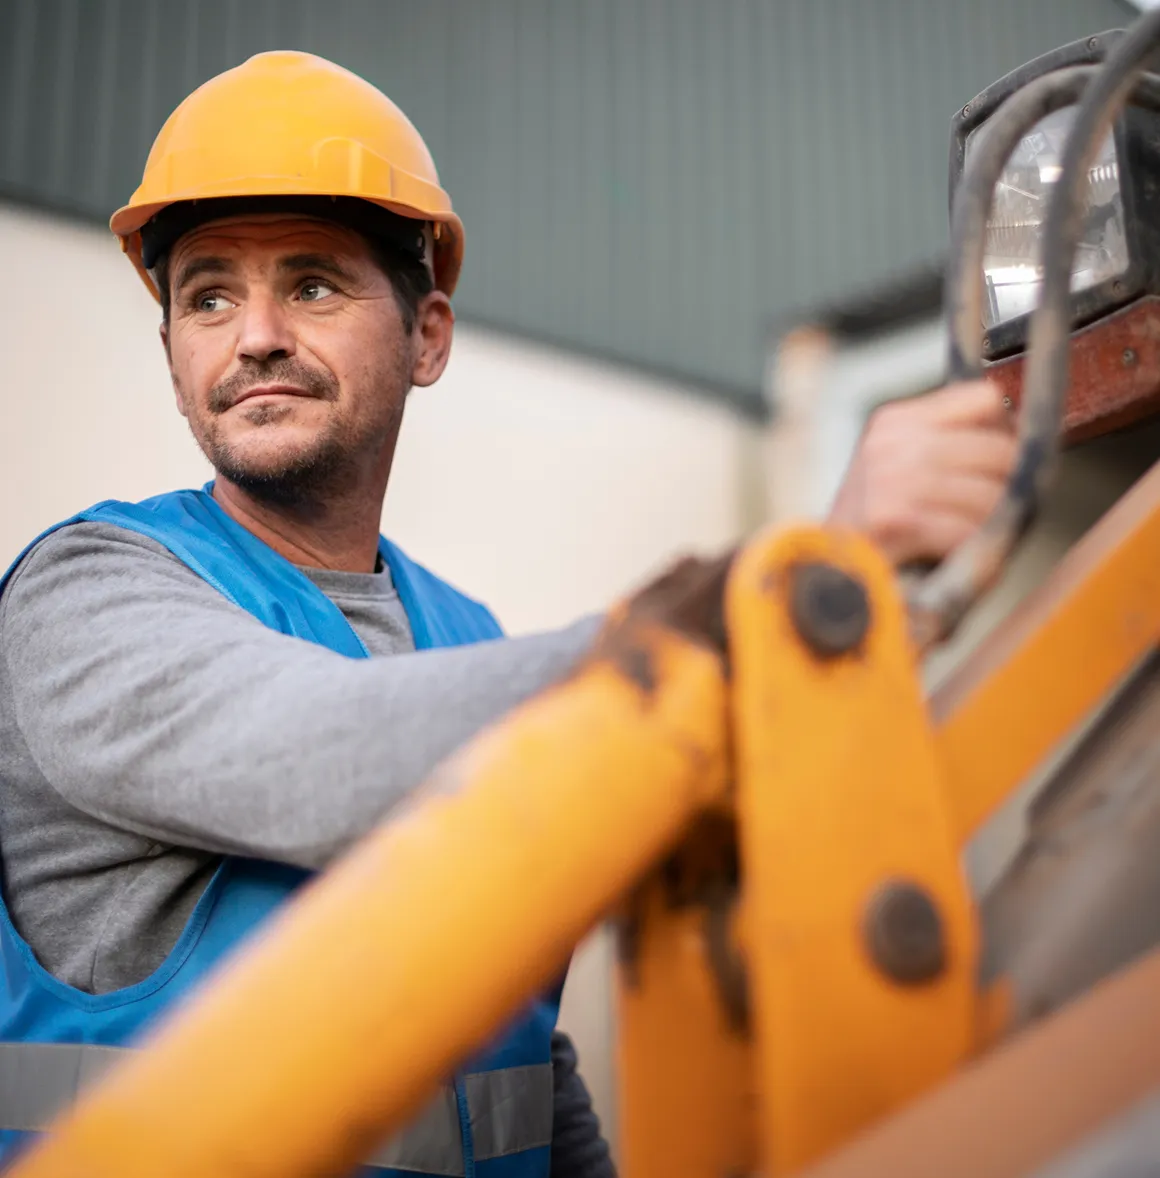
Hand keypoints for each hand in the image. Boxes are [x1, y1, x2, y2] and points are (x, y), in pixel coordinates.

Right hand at [827, 380, 1016, 565]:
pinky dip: (972, 550)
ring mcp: (893, 480)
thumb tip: (1019, 435)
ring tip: (971, 541)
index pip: (983, 399)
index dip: (1004, 433)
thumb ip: (946, 447)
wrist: (826, 580)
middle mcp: (892, 443)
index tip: (998, 465)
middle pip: (998, 448)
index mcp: (893, 421)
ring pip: (990, 493)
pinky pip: (969, 530)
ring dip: (991, 526)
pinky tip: (954, 558)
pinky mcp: (898, 520)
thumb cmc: (871, 534)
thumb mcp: (897, 471)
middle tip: (993, 515)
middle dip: (1007, 487)